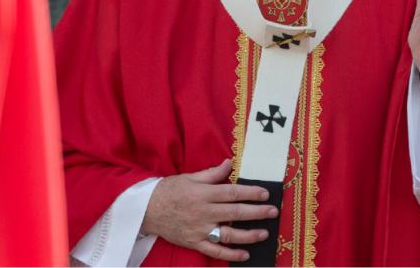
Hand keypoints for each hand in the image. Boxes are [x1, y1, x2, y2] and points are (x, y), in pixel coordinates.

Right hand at [141, 158, 275, 262]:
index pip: (232, 192)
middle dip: (257, 212)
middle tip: (273, 212)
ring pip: (229, 234)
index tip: (265, 193)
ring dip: (249, 234)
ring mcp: (200, 229)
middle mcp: (204, 212)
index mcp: (203, 193)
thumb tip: (229, 163)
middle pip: (235, 212)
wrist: (146, 209)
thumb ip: (211, 173)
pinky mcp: (195, 242)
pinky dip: (231, 254)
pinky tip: (245, 254)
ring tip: (264, 233)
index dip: (250, 193)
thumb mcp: (189, 177)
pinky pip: (216, 251)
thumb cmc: (169, 190)